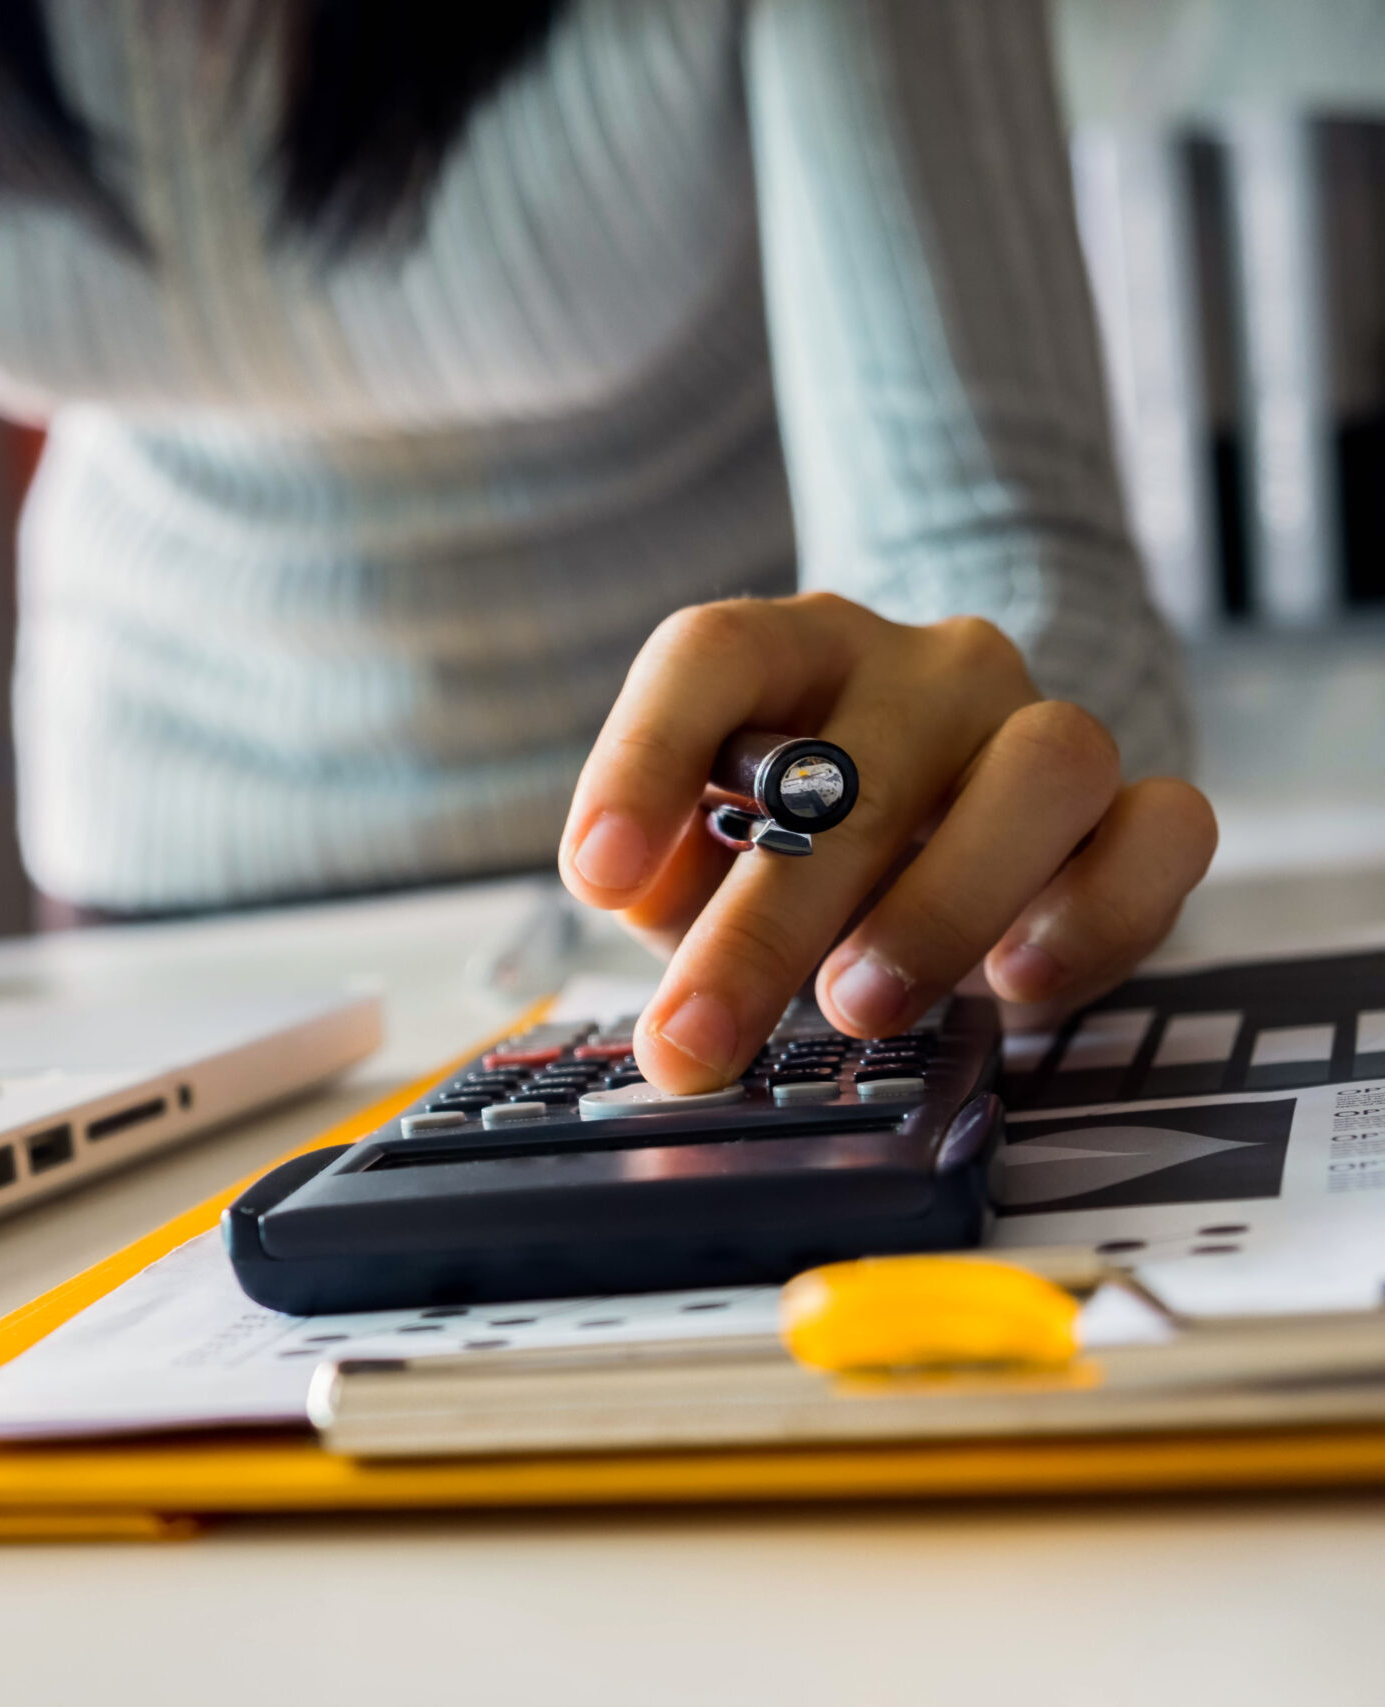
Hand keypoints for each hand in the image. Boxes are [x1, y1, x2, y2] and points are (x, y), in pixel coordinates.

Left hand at [558, 594, 1216, 1093]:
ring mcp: (1040, 724)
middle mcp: (924, 669)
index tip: (597, 879)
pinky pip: (1164, 831)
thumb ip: (671, 882)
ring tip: (856, 1009)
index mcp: (795, 651)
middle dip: (761, 928)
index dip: (644, 758)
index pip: (714, 655)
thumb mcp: (708, 860)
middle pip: (854, 768)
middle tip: (696, 1042)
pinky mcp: (1135, 806)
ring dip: (938, 907)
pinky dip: (1094, 913)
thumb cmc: (802, 845)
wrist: (952, 814)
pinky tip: (1018, 986)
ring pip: (1040, 769)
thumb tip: (652, 915)